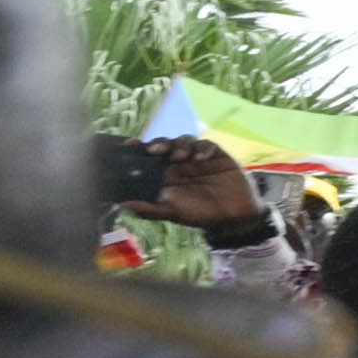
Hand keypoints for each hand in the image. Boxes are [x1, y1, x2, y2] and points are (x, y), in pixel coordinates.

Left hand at [135, 138, 265, 234]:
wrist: (234, 216)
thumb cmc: (200, 214)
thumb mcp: (172, 213)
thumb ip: (149, 209)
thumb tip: (122, 206)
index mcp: (165, 175)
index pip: (148, 157)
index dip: (139, 148)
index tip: (130, 145)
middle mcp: (179, 163)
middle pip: (165, 145)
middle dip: (159, 144)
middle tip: (155, 150)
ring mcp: (197, 158)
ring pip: (184, 141)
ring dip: (180, 145)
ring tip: (181, 156)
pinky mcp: (216, 155)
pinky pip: (207, 144)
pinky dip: (202, 148)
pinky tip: (201, 158)